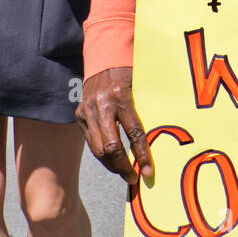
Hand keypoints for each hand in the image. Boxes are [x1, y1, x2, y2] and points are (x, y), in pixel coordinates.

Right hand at [76, 67, 153, 185]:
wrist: (103, 57)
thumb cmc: (129, 72)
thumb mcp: (140, 87)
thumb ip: (146, 110)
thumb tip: (158, 140)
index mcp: (120, 96)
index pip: (133, 133)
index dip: (142, 155)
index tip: (149, 171)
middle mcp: (101, 105)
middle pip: (111, 147)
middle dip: (123, 167)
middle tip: (134, 179)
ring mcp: (87, 111)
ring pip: (97, 149)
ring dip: (111, 165)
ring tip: (124, 173)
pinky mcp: (79, 115)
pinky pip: (91, 141)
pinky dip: (102, 154)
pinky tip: (112, 160)